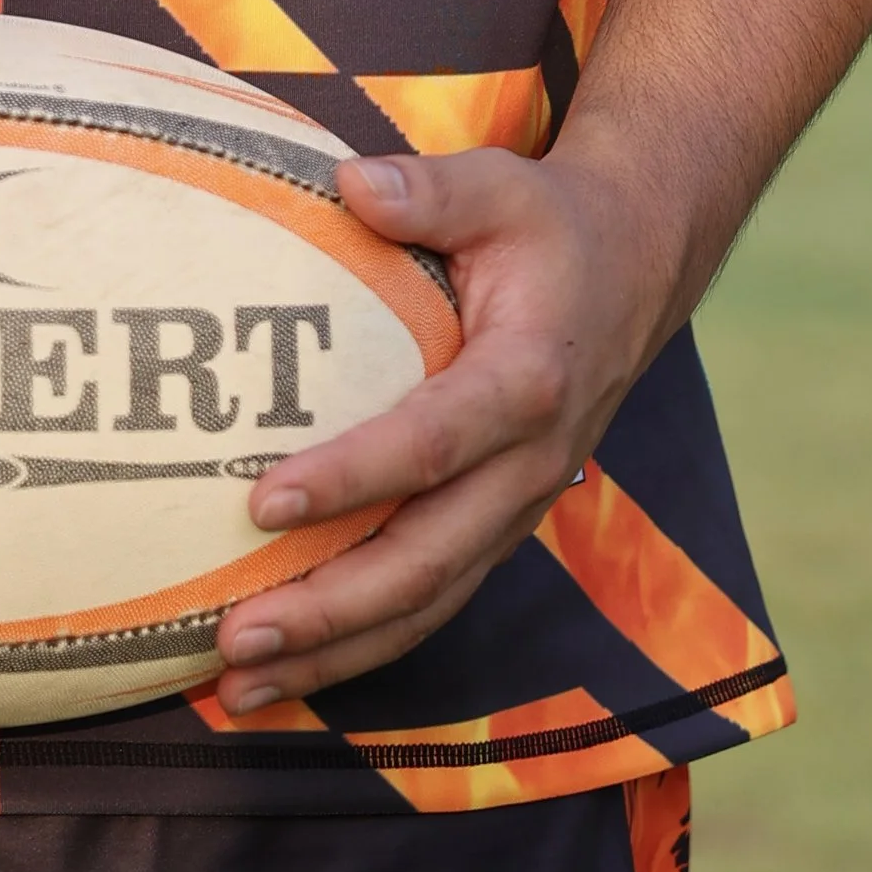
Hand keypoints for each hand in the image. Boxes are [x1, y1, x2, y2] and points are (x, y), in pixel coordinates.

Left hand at [210, 146, 673, 712]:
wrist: (635, 270)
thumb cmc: (549, 224)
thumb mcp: (500, 186)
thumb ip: (427, 189)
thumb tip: (350, 185)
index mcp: (528, 380)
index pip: (431, 444)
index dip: (350, 478)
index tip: (262, 501)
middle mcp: (530, 463)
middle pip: (427, 559)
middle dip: (330, 610)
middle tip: (236, 636)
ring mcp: (518, 506)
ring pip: (429, 602)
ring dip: (338, 651)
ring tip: (242, 686)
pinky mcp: (500, 525)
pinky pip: (434, 599)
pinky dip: (365, 643)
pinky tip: (294, 668)